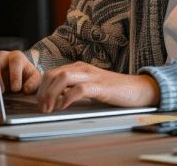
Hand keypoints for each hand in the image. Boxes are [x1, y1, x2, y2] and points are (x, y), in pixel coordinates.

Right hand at [0, 50, 41, 93]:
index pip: (16, 61)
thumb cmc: (26, 74)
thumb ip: (35, 82)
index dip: (15, 75)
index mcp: (17, 56)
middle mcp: (3, 57)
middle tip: (1, 92)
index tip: (16, 89)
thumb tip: (26, 89)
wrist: (17, 74)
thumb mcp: (34, 77)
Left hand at [35, 61, 160, 112]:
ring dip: (52, 94)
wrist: (138, 89)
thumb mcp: (90, 87)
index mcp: (78, 68)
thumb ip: (74, 89)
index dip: (41, 88)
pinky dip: (69, 97)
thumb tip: (56, 99)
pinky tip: (65, 106)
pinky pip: (80, 89)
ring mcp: (92, 76)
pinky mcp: (101, 86)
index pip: (52, 73)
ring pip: (63, 78)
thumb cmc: (114, 90)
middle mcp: (83, 68)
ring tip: (49, 108)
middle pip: (53, 74)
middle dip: (43, 91)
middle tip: (41, 107)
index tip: (38, 102)